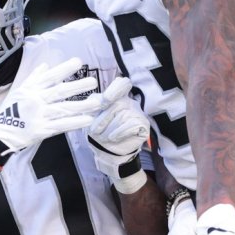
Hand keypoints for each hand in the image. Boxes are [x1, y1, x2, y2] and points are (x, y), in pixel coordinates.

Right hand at [0, 58, 100, 183]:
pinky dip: (75, 122)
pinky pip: (61, 125)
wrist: (0, 134)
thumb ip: (34, 78)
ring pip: (63, 109)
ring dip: (81, 105)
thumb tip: (46, 65)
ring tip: (97, 102)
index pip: (50, 76)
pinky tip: (88, 120)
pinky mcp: (42, 130)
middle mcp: (36, 100)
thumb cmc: (10, 111)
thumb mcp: (19, 91)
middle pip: (59, 92)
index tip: (79, 62)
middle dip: (77, 86)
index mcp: (31, 89)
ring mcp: (40, 116)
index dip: (64, 69)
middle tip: (93, 82)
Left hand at [86, 77, 148, 192]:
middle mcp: (129, 101)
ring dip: (109, 129)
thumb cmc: (100, 131)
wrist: (108, 150)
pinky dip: (119, 132)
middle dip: (103, 119)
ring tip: (104, 137)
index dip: (114, 91)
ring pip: (123, 116)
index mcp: (116, 95)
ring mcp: (137, 112)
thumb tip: (96, 102)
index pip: (121, 84)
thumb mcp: (91, 116)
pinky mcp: (143, 124)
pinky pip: (131, 125)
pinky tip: (113, 138)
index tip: (104, 102)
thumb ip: (93, 106)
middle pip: (117, 104)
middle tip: (94, 131)